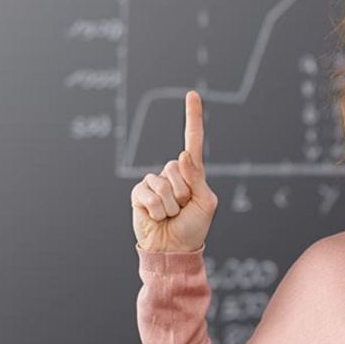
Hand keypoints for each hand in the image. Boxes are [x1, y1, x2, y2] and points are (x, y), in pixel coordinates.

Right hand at [131, 90, 218, 251]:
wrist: (174, 249)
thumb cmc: (193, 227)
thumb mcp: (205, 202)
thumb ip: (196, 178)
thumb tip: (181, 155)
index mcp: (192, 173)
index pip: (193, 140)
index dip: (192, 117)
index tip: (193, 94)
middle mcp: (172, 173)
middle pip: (178, 168)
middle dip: (184, 193)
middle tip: (182, 209)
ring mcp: (154, 182)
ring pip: (164, 183)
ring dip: (171, 205)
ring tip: (170, 215)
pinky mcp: (139, 193)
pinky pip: (148, 194)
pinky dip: (157, 210)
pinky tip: (157, 217)